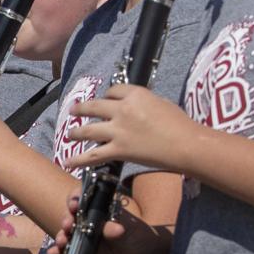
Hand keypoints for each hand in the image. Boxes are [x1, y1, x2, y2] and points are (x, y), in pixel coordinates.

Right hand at [45, 189, 172, 253]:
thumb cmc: (137, 235)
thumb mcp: (130, 229)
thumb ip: (118, 228)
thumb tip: (116, 229)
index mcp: (99, 207)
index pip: (83, 197)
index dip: (76, 198)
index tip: (75, 205)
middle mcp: (87, 219)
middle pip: (70, 215)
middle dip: (66, 220)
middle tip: (68, 225)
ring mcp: (82, 235)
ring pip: (65, 233)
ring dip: (61, 236)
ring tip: (62, 242)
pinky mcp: (79, 250)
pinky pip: (65, 250)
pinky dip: (57, 252)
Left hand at [66, 85, 195, 173]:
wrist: (186, 145)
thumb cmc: (180, 124)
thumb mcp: (160, 103)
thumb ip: (143, 102)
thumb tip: (133, 106)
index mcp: (135, 94)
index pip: (113, 91)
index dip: (107, 96)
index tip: (105, 100)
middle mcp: (122, 110)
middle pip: (94, 106)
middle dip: (81, 108)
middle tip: (74, 109)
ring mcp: (118, 131)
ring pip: (88, 130)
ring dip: (76, 132)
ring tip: (70, 134)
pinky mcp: (119, 150)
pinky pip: (93, 155)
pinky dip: (78, 160)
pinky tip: (67, 162)